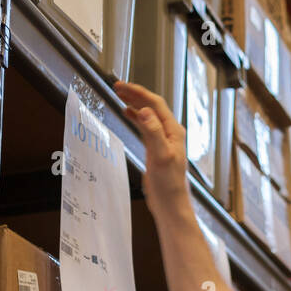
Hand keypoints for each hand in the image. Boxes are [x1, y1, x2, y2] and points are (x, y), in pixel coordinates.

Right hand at [113, 81, 190, 221]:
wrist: (170, 204)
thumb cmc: (169, 184)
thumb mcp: (160, 156)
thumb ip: (153, 133)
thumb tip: (144, 111)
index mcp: (173, 131)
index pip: (155, 104)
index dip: (139, 92)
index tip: (122, 86)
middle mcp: (170, 133)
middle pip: (151, 106)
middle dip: (135, 94)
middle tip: (117, 87)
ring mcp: (164, 140)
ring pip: (147, 114)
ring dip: (134, 103)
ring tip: (120, 95)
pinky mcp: (156, 148)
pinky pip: (145, 126)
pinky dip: (135, 117)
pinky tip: (127, 114)